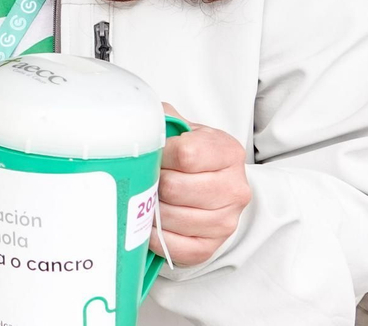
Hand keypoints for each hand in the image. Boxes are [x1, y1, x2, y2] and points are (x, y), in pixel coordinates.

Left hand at [152, 104, 250, 267]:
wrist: (210, 183)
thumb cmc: (189, 154)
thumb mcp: (180, 127)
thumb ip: (162, 120)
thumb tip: (133, 127)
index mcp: (228, 152)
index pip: (185, 155)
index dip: (160, 155)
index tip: (153, 154)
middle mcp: (234, 188)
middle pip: (174, 189)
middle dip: (152, 183)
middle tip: (146, 179)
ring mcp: (226, 221)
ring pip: (171, 218)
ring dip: (150, 210)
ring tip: (145, 199)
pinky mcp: (211, 247)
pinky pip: (174, 246)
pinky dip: (154, 236)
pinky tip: (149, 224)